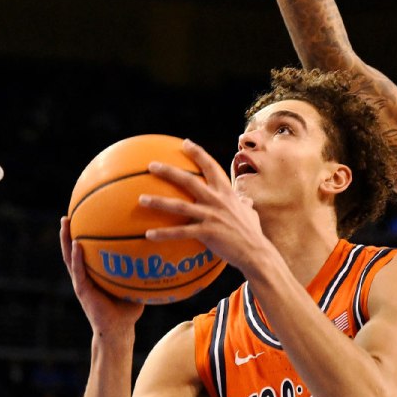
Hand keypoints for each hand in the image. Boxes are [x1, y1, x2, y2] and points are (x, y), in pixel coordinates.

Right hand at [60, 217, 143, 335]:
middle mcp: (85, 275)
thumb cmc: (128, 310)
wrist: (119, 330)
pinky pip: (79, 271)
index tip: (82, 215)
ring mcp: (81, 282)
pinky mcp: (82, 290)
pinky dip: (77, 257)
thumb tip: (158, 251)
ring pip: (69, 257)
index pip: (86, 250)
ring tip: (65, 222)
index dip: (82, 235)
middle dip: (69, 231)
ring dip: (66, 239)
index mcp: (94, 274)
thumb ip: (140, 269)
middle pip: (73, 249)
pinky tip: (76, 244)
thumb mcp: (135, 285)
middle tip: (67, 213)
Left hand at [139, 139, 270, 274]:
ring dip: (158, 202)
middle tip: (151, 165)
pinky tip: (148, 235)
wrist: (256, 252)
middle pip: (189, 181)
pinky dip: (163, 234)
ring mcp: (211, 216)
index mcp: (226, 193)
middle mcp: (217, 201)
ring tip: (141, 199)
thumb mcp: (250, 213)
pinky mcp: (207, 233)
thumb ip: (244, 204)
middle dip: (169, 171)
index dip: (198, 153)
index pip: (211, 167)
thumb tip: (246, 201)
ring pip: (179, 206)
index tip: (185, 143)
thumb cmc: (252, 233)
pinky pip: (180, 233)